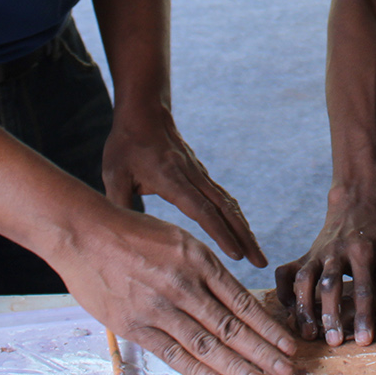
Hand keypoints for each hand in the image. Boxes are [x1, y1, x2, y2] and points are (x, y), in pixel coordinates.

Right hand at [52, 206, 295, 374]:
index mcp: (198, 260)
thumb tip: (233, 302)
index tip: (287, 345)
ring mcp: (158, 306)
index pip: (242, 301)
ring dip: (236, 367)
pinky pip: (170, 351)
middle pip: (231, 326)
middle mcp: (183, 284)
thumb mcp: (179, 240)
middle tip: (286, 372)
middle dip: (262, 352)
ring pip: (205, 343)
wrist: (84, 233)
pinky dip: (194, 368)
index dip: (267, 327)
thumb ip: (205, 271)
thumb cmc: (133, 234)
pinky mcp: (133, 324)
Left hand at [102, 107, 265, 266]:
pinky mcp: (201, 175)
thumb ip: (120, 205)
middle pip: (225, 209)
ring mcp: (200, 174)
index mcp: (172, 179)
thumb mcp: (114, 175)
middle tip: (261, 263)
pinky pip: (223, 198)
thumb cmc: (126, 144)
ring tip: (258, 255)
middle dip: (244, 237)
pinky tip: (242, 231)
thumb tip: (121, 239)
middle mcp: (192, 176)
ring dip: (244, 229)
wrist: (144, 112)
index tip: (236, 254)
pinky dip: (235, 217)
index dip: (220, 233)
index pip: (202, 210)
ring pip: (228, 204)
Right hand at [274, 191, 375, 345]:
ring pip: (304, 279)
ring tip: (308, 333)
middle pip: (330, 284)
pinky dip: (283, 291)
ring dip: (304, 307)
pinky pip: (286, 272)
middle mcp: (336, 251)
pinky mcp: (304, 254)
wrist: (356, 201)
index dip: (363, 314)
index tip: (365, 339)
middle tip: (333, 342)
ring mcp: (317, 253)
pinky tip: (288, 311)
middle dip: (330, 314)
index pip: (364, 287)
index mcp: (363, 251)